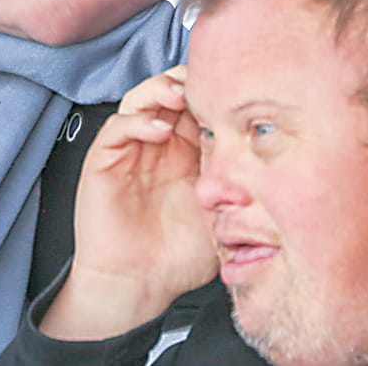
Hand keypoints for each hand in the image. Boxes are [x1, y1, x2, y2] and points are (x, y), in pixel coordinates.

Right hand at [41, 67, 216, 340]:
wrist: (139, 286)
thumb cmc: (179, 255)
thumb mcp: (219, 210)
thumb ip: (233, 177)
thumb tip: (262, 145)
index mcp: (186, 149)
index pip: (196, 104)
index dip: (210, 91)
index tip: (231, 86)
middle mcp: (158, 142)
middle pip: (168, 91)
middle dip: (186, 81)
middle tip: (205, 80)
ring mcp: (131, 148)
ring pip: (141, 99)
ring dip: (159, 90)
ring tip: (179, 95)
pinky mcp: (105, 159)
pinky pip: (118, 126)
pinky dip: (138, 121)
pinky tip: (160, 130)